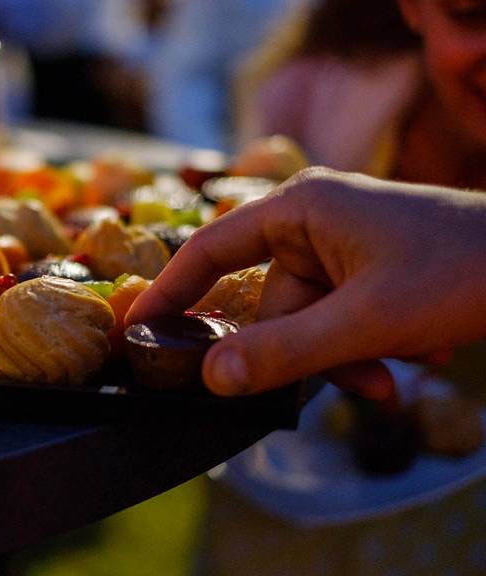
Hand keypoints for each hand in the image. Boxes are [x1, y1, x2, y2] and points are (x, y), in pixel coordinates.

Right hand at [126, 168, 485, 398]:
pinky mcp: (364, 271)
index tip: (137, 332)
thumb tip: (211, 380)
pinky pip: (335, 321)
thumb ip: (284, 351)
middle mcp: (311, 221)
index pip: (210, 249)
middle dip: (305, 352)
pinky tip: (406, 360)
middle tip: (355, 381)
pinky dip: (361, 350)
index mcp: (299, 208)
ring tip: (392, 371)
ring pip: (306, 322)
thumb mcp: (367, 320)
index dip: (170, 292)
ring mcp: (339, 247)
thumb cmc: (463, 271)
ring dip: (343, 358)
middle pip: (268, 303)